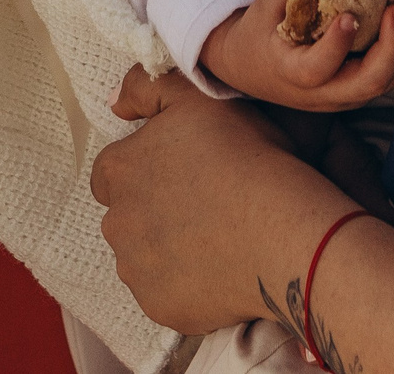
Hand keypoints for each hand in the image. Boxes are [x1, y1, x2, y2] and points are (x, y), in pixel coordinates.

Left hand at [95, 66, 347, 332]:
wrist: (283, 231)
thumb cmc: (246, 156)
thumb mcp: (197, 96)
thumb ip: (146, 87)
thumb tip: (114, 101)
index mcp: (118, 170)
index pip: (110, 170)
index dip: (145, 166)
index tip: (182, 168)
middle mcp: (116, 223)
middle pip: (125, 214)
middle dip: (153, 208)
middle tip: (204, 200)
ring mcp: (136, 270)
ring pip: (142, 255)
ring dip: (166, 246)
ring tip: (215, 234)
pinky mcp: (159, 307)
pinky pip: (164, 292)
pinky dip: (185, 281)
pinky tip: (219, 266)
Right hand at [200, 0, 393, 111]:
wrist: (254, 68)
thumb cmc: (260, 32)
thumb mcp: (264, 6)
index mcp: (292, 74)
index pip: (316, 70)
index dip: (335, 47)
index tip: (349, 17)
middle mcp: (325, 93)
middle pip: (368, 84)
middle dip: (392, 47)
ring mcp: (349, 94)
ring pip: (391, 79)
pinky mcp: (364, 86)